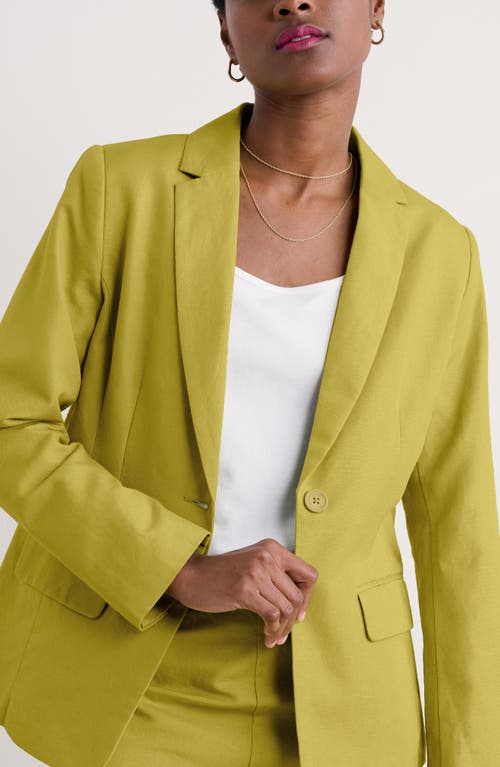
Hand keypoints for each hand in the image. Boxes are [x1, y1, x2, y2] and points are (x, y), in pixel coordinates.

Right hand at [165, 538, 317, 646]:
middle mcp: (267, 557)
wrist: (191, 576)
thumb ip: (276, 575)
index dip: (307, 597)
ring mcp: (256, 572)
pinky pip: (272, 615)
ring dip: (282, 628)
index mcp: (273, 548)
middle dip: (292, 620)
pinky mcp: (245, 590)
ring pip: (286, 608)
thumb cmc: (222, 574)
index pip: (309, 575)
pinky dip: (272, 629)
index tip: (297, 613)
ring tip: (273, 637)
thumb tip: (300, 606)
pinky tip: (266, 635)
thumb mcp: (254, 564)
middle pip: (297, 596)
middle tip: (282, 632)